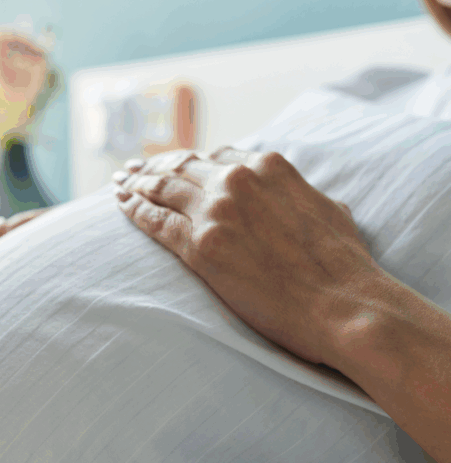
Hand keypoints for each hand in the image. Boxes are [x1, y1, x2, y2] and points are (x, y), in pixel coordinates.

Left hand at [113, 147, 384, 367]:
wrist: (343, 306)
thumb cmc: (343, 267)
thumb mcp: (326, 208)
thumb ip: (297, 193)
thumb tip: (290, 191)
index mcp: (269, 167)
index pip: (216, 157)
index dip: (190, 160)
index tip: (175, 162)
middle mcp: (238, 181)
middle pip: (182, 167)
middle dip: (155, 166)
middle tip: (133, 169)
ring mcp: (216, 212)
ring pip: (162, 188)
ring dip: (137, 183)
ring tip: (120, 183)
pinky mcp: (199, 247)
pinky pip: (155, 220)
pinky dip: (133, 208)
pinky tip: (121, 203)